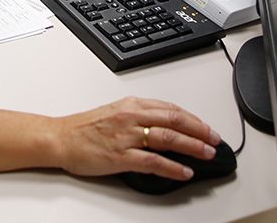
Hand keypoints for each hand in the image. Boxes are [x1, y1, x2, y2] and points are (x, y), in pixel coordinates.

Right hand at [52, 96, 220, 180]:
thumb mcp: (116, 112)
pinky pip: (153, 161)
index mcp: (132, 104)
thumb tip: (166, 125)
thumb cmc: (85, 127)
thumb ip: (140, 115)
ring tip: (207, 154)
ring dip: (192, 147)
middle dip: (199, 131)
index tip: (206, 128)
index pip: (171, 109)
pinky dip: (172, 167)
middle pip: (175, 121)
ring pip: (168, 138)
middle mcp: (132, 116)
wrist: (61, 137)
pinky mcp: (120, 156)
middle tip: (215, 140)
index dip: (193, 119)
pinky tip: (184, 172)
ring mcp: (127, 136)